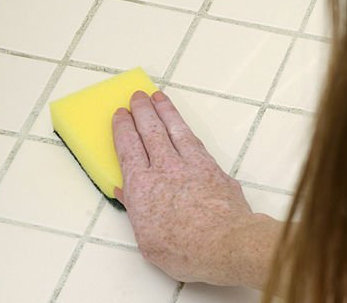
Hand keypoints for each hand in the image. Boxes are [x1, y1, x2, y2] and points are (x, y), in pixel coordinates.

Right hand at [112, 90, 281, 286]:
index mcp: (143, 187)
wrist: (226, 243)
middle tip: (137, 97)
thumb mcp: (148, 240)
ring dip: (164, 111)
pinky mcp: (211, 166)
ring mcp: (191, 164)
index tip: (120, 115)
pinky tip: (181, 124)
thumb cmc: (186, 249)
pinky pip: (194, 139)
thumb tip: (126, 192)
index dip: (123, 128)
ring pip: (174, 129)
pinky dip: (184, 127)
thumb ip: (136, 211)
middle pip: (150, 131)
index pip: (128, 148)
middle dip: (142, 111)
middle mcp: (165, 169)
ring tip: (158, 97)